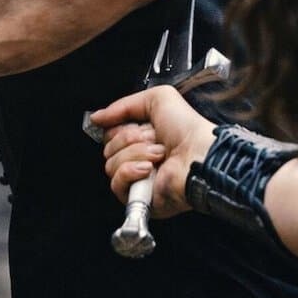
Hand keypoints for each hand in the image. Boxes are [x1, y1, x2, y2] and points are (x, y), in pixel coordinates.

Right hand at [90, 86, 215, 217]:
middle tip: (154, 139)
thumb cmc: (187, 129)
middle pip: (108, 149)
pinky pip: (116, 184)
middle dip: (130, 140)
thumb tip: (97, 117)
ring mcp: (139, 179)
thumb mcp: (157, 99)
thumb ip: (123, 105)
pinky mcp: (140, 198)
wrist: (200, 154)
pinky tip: (148, 169)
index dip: (120, 128)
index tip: (138, 125)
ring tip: (159, 155)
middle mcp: (140, 158)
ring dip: (135, 154)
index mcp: (142, 138)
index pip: (111, 135)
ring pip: (110, 165)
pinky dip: (130, 172)